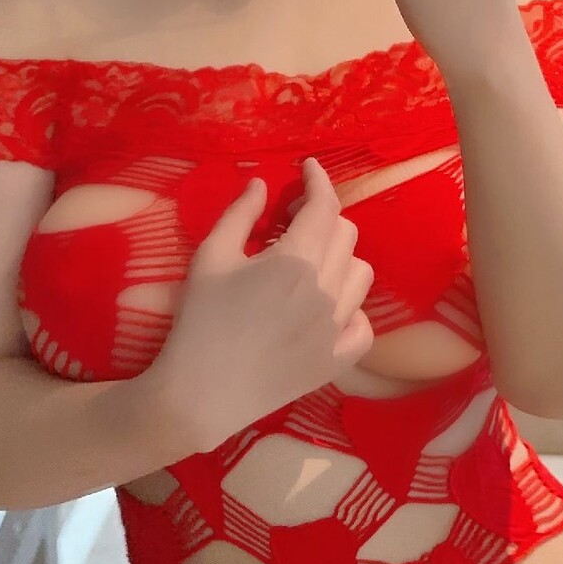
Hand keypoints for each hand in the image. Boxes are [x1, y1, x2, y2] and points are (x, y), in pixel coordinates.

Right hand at [145, 158, 374, 455]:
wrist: (198, 394)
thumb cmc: (198, 321)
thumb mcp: (210, 257)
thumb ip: (240, 214)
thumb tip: (262, 183)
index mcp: (294, 260)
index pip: (324, 206)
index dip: (319, 181)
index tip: (309, 169)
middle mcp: (326, 290)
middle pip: (345, 234)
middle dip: (322, 217)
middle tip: (292, 221)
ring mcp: (336, 328)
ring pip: (361, 274)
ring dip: (340, 258)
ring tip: (310, 264)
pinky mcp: (337, 361)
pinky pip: (364, 324)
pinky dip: (351, 309)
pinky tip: (325, 308)